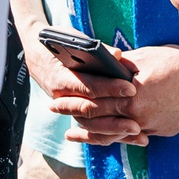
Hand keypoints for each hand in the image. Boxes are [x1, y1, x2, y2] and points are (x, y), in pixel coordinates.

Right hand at [21, 32, 141, 145]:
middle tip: (138, 123)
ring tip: (139, 134)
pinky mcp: (74, 113)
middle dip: (115, 118)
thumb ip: (96, 48)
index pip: (88, 85)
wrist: (38, 57)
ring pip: (91, 125)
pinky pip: (91, 129)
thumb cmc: (59, 43)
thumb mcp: (73, 40)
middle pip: (90, 110)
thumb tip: (118, 55)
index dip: (110, 88)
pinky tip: (130, 138)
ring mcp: (67, 108)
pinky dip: (110, 135)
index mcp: (61, 77)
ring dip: (115, 132)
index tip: (132, 88)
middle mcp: (61, 97)